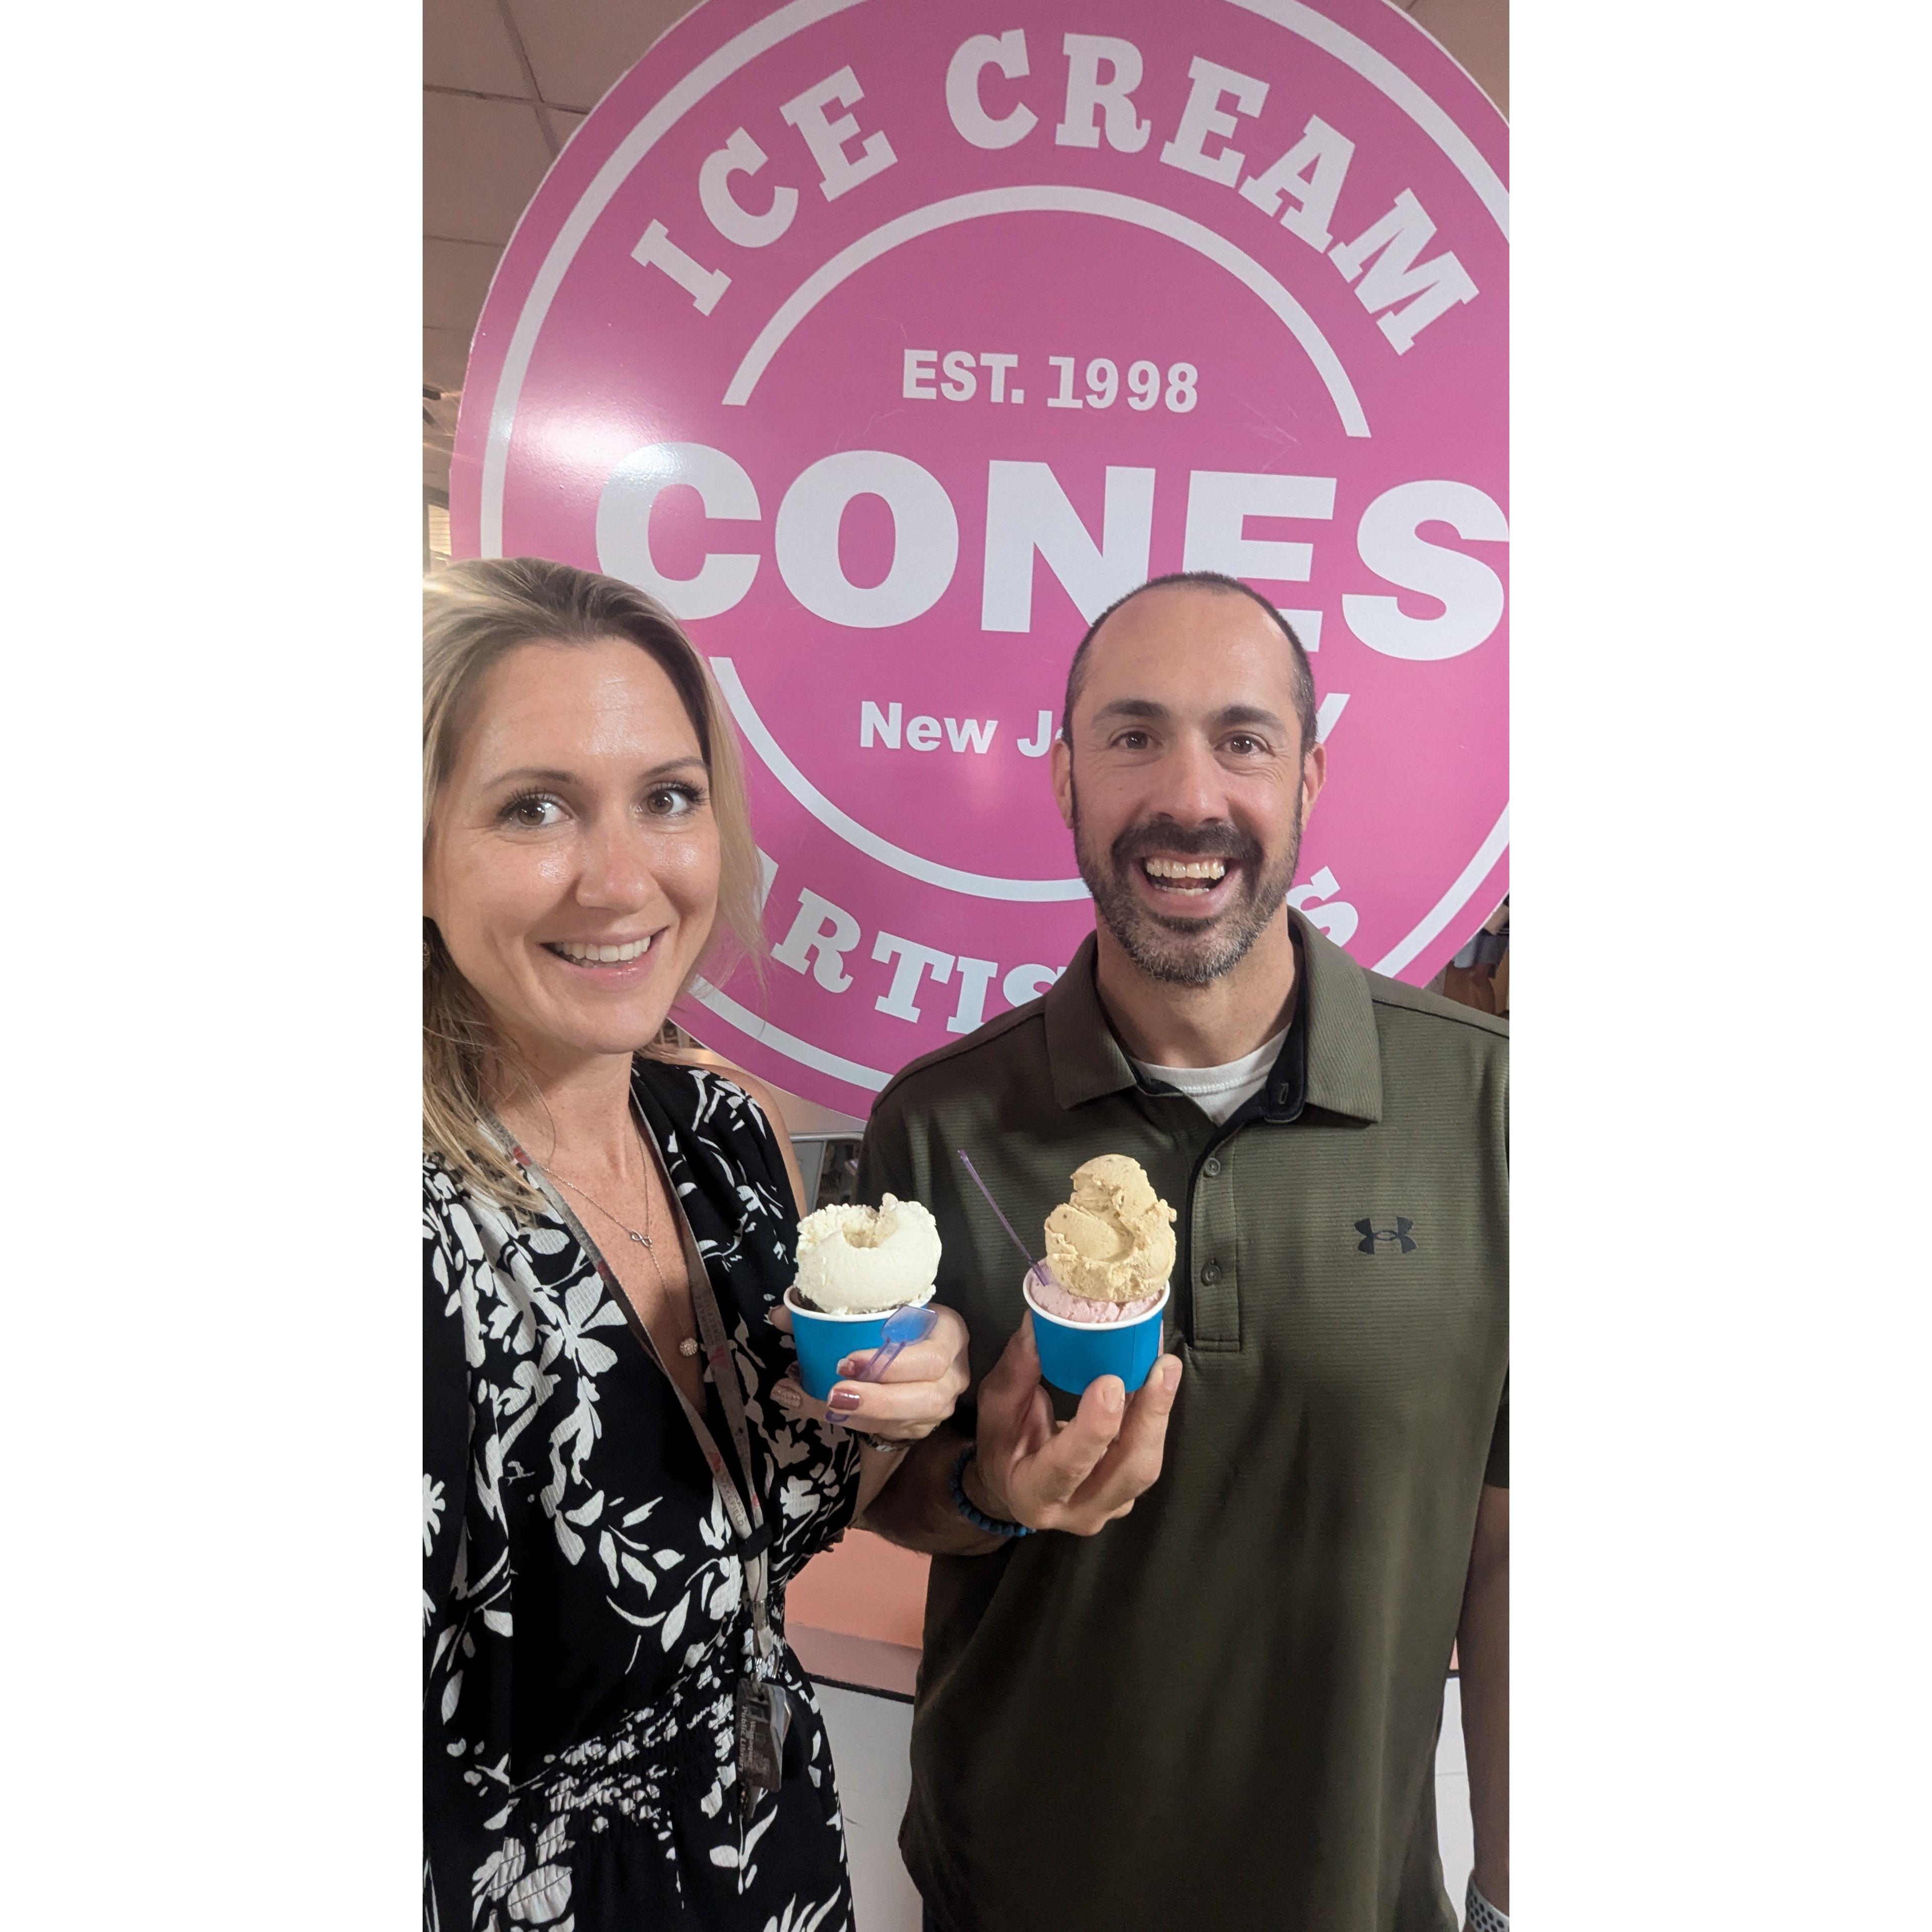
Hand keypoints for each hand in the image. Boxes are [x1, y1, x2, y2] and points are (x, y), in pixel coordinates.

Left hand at [768, 1302, 970, 1442]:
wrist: (912, 1346)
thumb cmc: (895, 1319)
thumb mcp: (875, 1305)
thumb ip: (831, 1309)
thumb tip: (781, 1314)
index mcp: (949, 1334)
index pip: (932, 1356)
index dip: (892, 1364)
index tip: (846, 1361)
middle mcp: (952, 1373)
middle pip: (925, 1398)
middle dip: (876, 1401)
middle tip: (832, 1394)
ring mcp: (940, 1405)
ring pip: (906, 1421)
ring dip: (859, 1417)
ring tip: (818, 1404)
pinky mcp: (920, 1426)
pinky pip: (889, 1433)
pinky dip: (853, 1424)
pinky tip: (822, 1410)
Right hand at [966, 1313, 1180, 1534]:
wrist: (1012, 1483)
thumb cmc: (1002, 1444)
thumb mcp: (997, 1408)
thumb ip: (1019, 1370)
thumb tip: (1040, 1322)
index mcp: (1033, 1495)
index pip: (1066, 1469)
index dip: (1092, 1430)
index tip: (1110, 1382)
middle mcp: (1078, 1512)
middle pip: (1126, 1472)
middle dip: (1148, 1417)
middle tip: (1160, 1367)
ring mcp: (1109, 1506)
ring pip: (1145, 1466)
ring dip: (1158, 1413)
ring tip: (1165, 1366)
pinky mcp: (1127, 1492)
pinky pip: (1147, 1455)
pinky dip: (1155, 1416)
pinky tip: (1158, 1379)